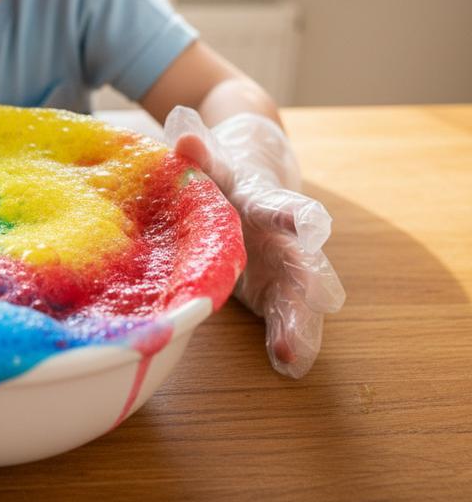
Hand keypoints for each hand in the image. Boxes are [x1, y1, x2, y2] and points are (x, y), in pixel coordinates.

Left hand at [164, 106, 345, 377]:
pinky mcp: (275, 288)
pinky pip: (284, 314)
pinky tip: (288, 363)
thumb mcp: (215, 162)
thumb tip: (185, 139)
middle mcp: (283, 235)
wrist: (256, 172)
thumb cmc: (230, 173)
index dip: (289, 212)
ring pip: (299, 294)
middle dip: (307, 282)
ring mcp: (284, 265)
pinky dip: (287, 337)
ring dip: (298, 321)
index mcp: (264, 200)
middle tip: (316, 301)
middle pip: (302, 259)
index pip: (279, 203)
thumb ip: (201, 155)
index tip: (306, 223)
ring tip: (294, 351)